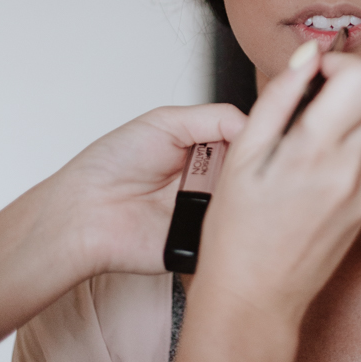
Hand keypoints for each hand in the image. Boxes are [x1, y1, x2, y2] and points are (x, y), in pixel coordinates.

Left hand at [0, 103, 245, 342]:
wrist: (85, 212)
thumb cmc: (112, 163)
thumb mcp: (166, 122)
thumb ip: (216, 118)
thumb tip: (255, 124)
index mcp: (203, 149)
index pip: (248, 139)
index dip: (262, 135)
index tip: (276, 130)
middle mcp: (209, 180)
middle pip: (253, 170)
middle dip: (260, 164)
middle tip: (259, 158)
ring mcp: (208, 212)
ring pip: (249, 201)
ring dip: (251, 192)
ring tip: (242, 182)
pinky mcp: (203, 243)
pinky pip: (233, 235)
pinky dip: (239, 223)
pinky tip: (235, 210)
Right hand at [156, 51, 360, 361]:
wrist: (256, 297)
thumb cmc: (237, 234)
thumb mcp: (242, 154)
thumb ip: (279, 97)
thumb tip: (306, 57)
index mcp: (316, 151)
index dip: (340, 61)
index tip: (314, 71)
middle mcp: (353, 168)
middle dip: (358, 73)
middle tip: (323, 85)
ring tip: (330, 110)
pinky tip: (335, 138)